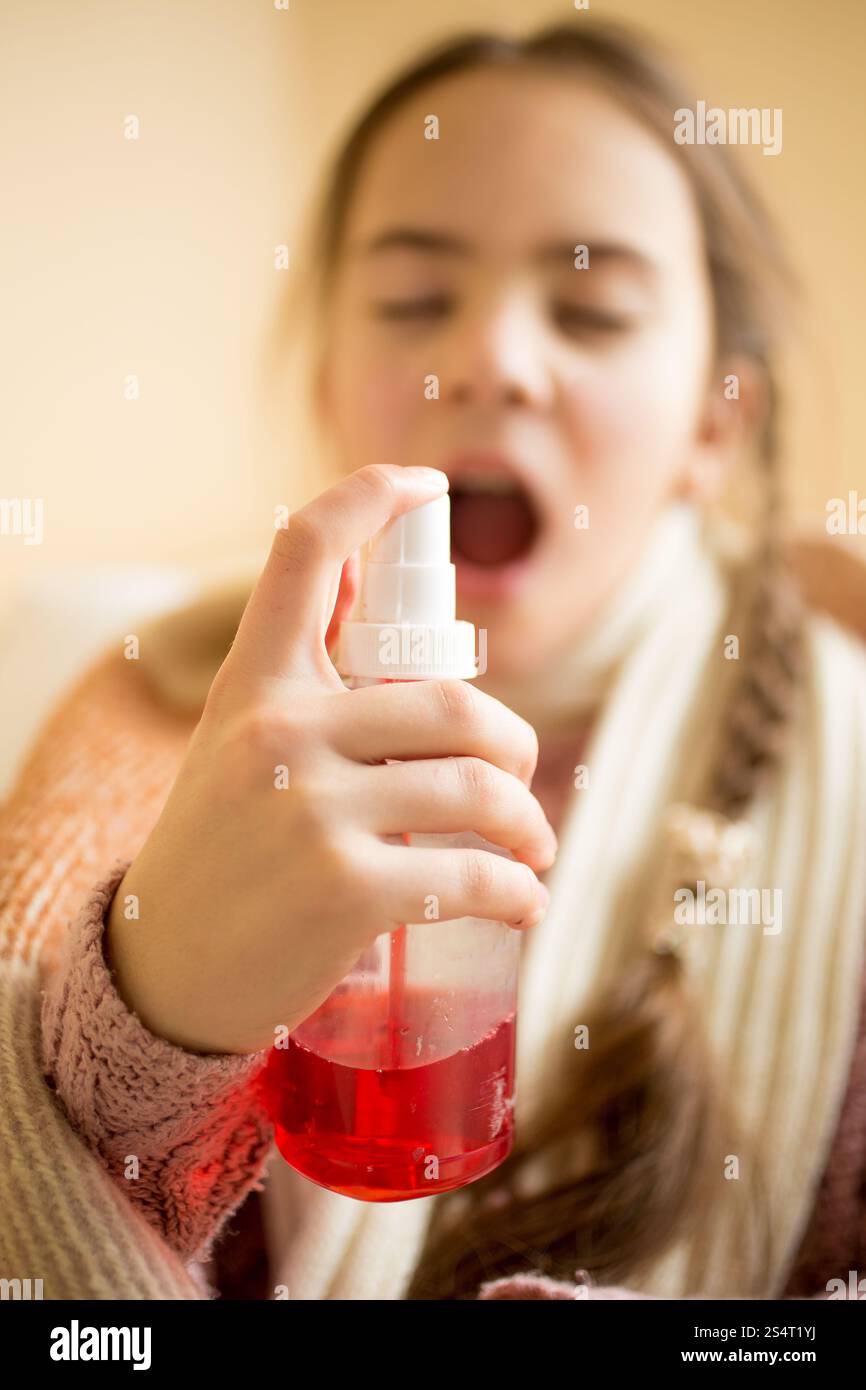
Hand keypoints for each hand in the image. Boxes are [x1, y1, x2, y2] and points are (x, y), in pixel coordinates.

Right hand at [106, 465, 555, 1055]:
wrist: (163, 972)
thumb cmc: (222, 851)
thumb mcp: (237, 746)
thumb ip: (304, 686)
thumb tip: (394, 621)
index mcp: (253, 684)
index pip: (303, 551)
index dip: (371, 499)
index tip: (427, 487)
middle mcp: (280, 731)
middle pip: (456, 703)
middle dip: (515, 747)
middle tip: (519, 780)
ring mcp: (311, 810)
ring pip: (479, 788)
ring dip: (528, 824)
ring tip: (530, 849)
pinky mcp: (345, 890)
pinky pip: (473, 875)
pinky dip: (518, 891)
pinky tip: (522, 901)